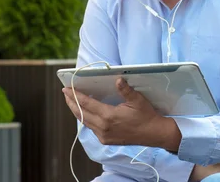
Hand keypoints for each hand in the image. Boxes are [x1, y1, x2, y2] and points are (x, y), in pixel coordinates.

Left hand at [62, 77, 180, 149]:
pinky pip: (91, 128)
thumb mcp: (137, 100)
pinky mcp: (106, 140)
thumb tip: (118, 79)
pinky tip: (84, 112)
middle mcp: (103, 127)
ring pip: (84, 122)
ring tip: (71, 101)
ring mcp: (104, 136)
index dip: (74, 95)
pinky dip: (85, 119)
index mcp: (109, 116)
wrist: (154, 134)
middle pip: (81, 113)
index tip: (66, 89)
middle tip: (65, 93)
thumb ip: (126, 90)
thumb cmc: (146, 115)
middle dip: (71, 102)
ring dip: (77, 111)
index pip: (86, 104)